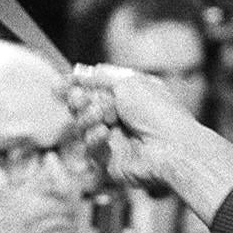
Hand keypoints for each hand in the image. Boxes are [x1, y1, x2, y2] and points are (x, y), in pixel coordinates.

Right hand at [68, 65, 205, 191]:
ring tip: (100, 115)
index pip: (94, 89)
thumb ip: (100, 78)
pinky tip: (104, 133)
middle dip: (78, 101)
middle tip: (79, 97)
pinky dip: (94, 138)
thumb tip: (79, 71)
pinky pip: (90, 148)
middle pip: (83, 108)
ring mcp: (115, 140)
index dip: (76, 86)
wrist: (172, 148)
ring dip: (86, 118)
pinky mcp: (109, 161)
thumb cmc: (158, 112)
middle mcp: (121, 117)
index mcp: (129, 95)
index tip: (60, 83)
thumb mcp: (128, 83)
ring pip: (83, 127)